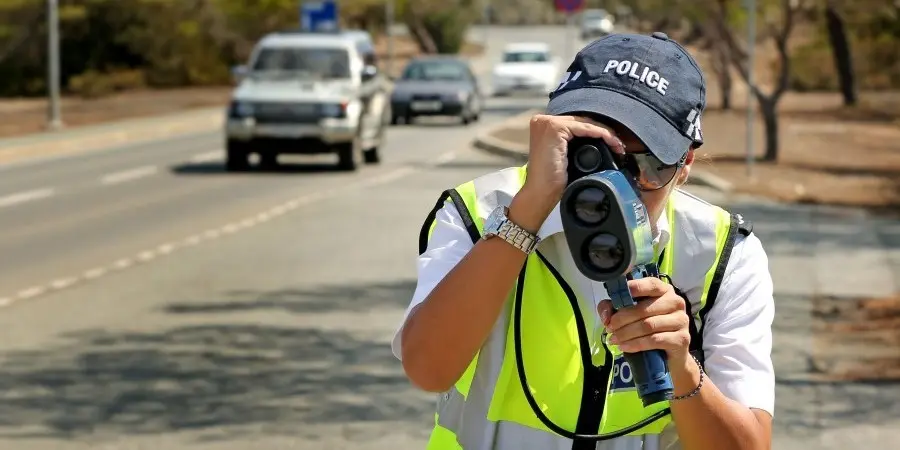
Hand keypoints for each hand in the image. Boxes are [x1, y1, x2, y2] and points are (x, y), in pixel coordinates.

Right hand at [511, 114, 625, 230]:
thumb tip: (598, 139)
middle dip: (602, 132)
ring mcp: (547, 123)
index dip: (596, 131)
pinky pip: (585, 127)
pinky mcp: (554, 128)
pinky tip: (612, 142)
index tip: (613, 143)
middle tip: (619, 145)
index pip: (576, 123)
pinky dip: (601, 134)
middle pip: (581, 121)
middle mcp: (542, 120)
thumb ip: (573, 143)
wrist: (541, 193)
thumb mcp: (564, 156)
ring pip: (585, 123)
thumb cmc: (551, 181)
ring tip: (618, 146)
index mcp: (542, 125)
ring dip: (606, 133)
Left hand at [599, 277, 690, 364]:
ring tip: (614, 339)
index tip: (617, 298)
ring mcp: (681, 320)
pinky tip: (624, 346)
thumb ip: (612, 308)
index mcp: (664, 291)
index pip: (651, 284)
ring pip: (648, 325)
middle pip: (644, 309)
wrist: (669, 357)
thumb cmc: (647, 330)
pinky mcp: (681, 339)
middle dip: (622, 319)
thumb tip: (606, 316)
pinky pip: (655, 340)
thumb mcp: (627, 315)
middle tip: (609, 328)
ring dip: (626, 333)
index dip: (634, 288)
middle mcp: (676, 302)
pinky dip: (636, 344)